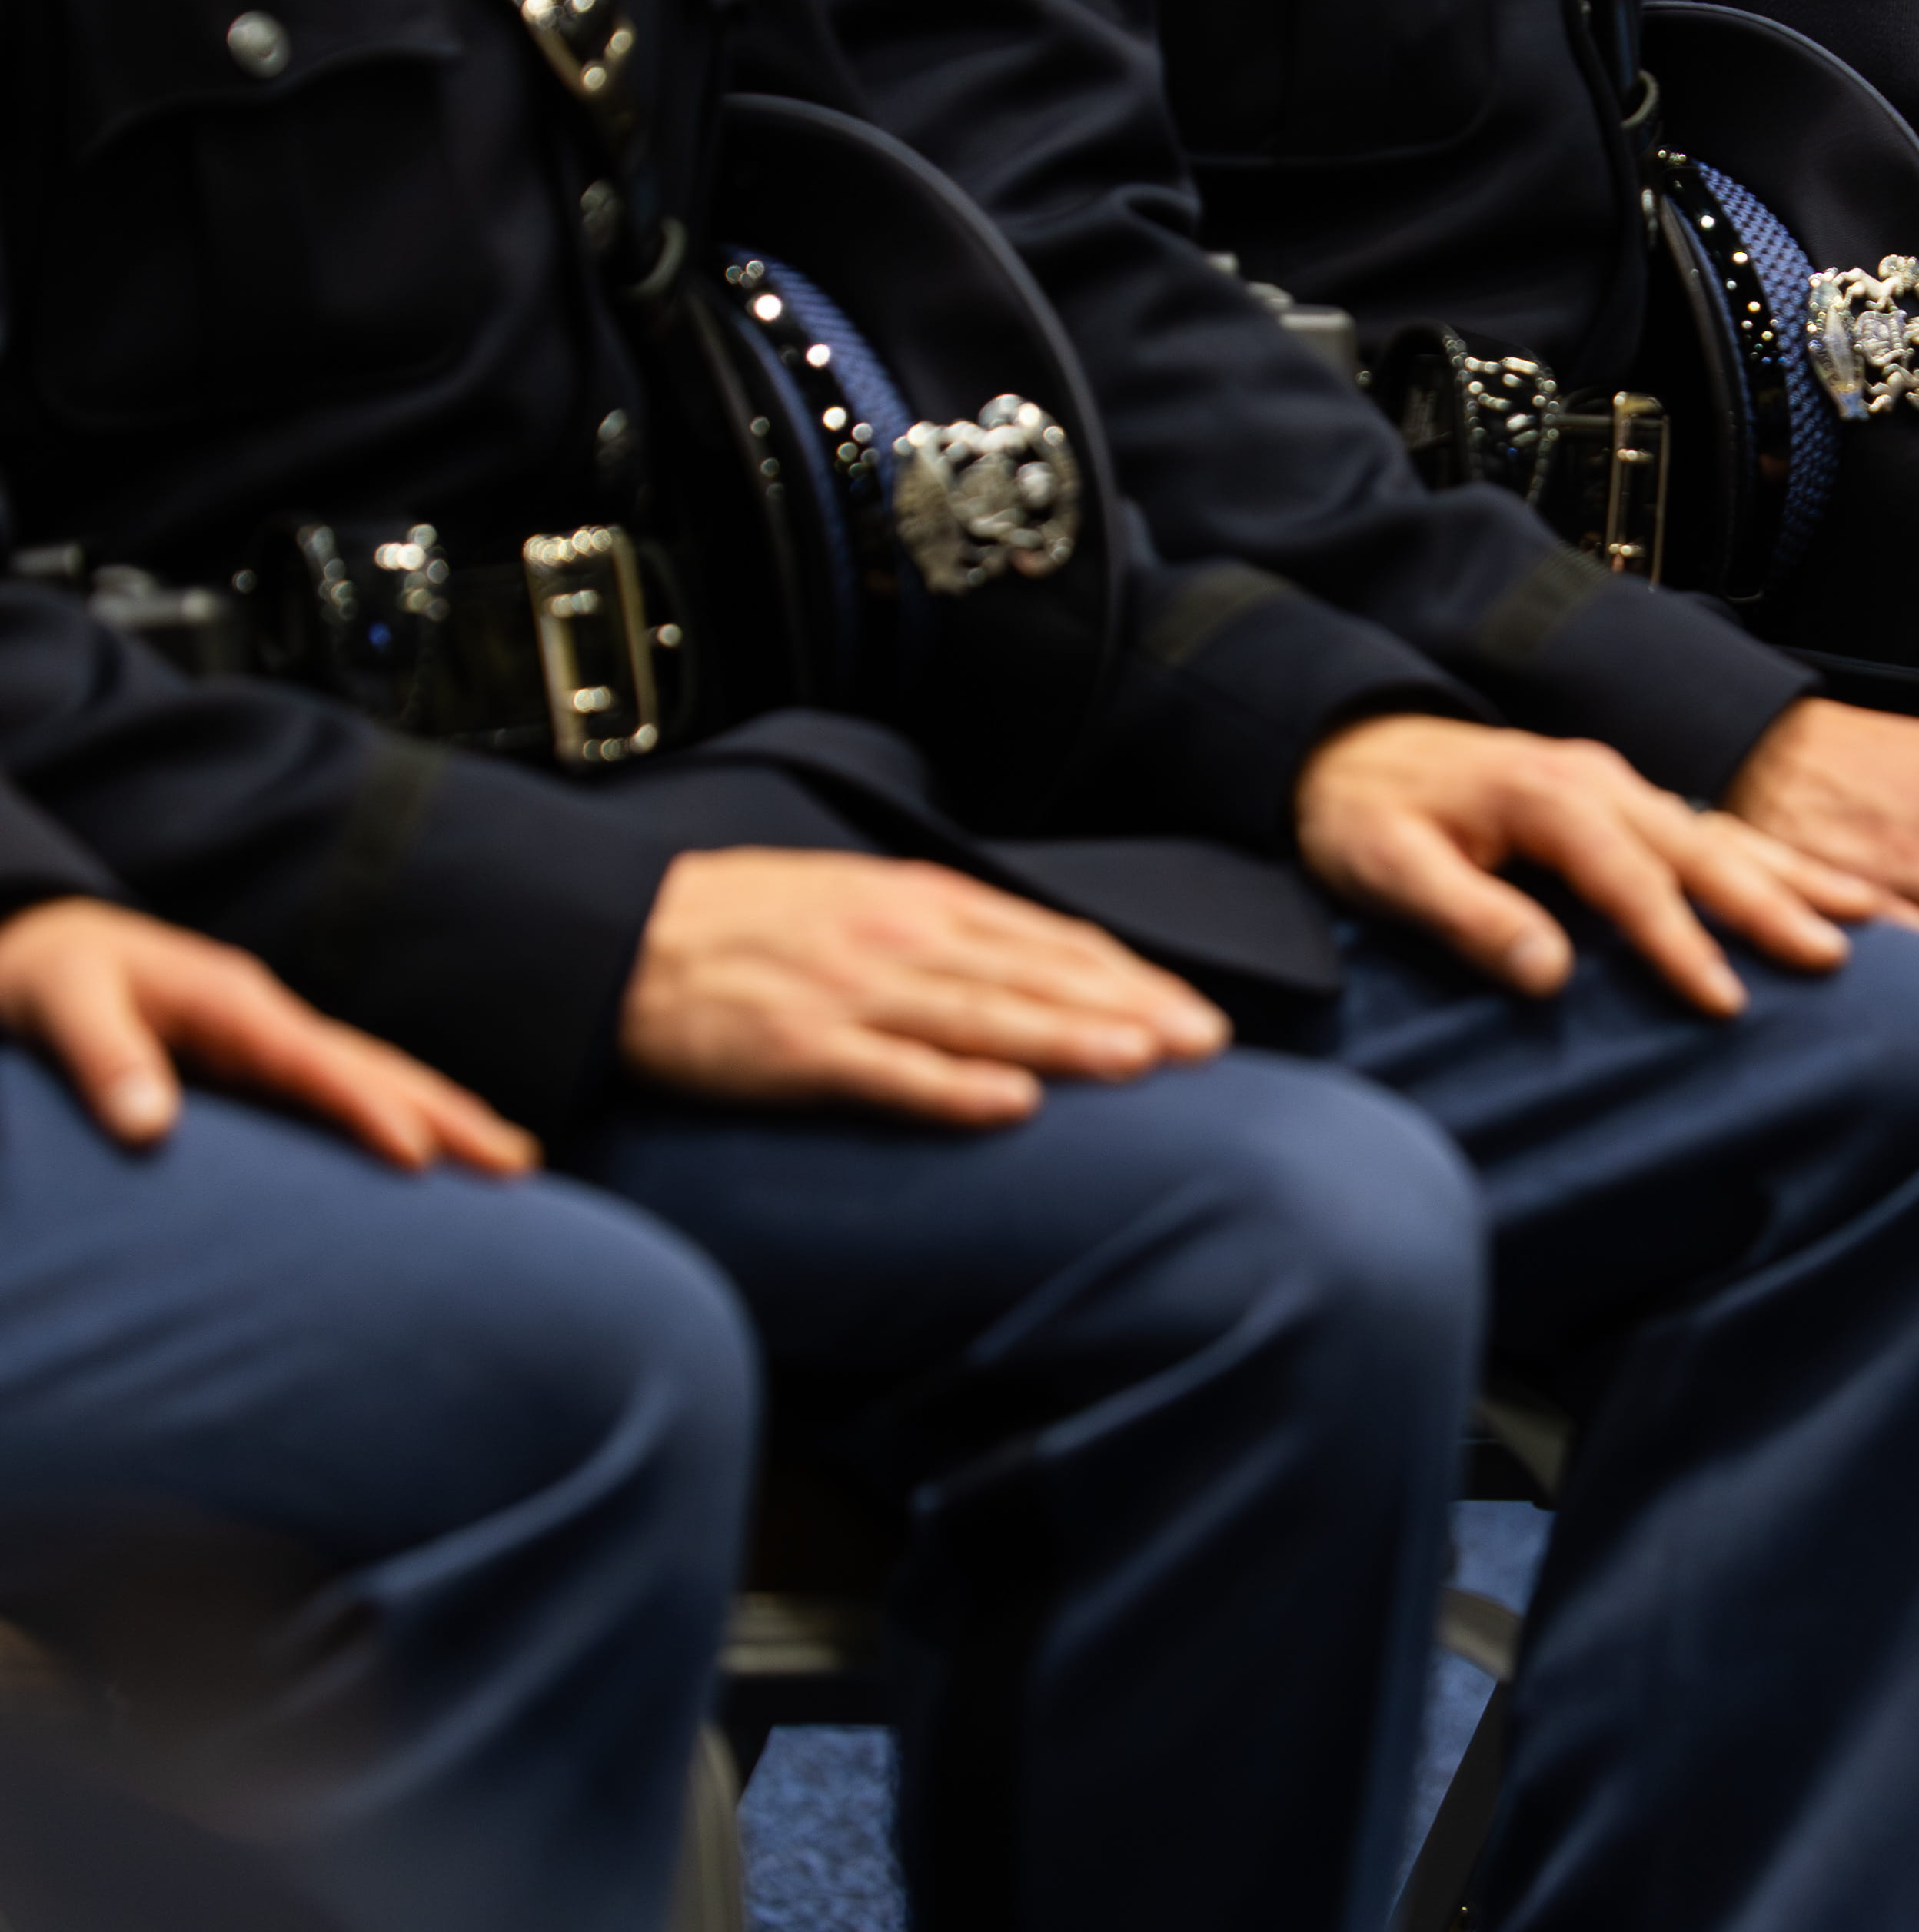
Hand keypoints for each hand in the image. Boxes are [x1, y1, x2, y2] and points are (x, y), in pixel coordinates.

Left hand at [0, 897, 532, 1172]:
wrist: (47, 948)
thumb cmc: (51, 976)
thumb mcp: (61, 1005)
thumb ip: (104, 1059)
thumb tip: (148, 1128)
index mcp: (235, 1007)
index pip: (317, 1066)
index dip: (369, 1109)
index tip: (420, 1156)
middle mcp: (273, 1024)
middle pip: (380, 1069)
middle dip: (451, 1114)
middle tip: (518, 1166)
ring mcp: (276, 1045)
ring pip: (378, 1080)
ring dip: (445, 1118)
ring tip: (509, 1163)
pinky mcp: (265, 1070)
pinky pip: (349, 1096)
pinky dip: (402, 1118)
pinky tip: (432, 1148)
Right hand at [621, 848, 1230, 1125]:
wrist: (623, 936)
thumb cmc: (750, 924)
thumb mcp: (864, 904)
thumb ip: (951, 936)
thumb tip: (1041, 969)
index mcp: (922, 906)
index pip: (1050, 943)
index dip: (1129, 979)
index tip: (1193, 1012)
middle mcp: (901, 943)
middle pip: (1034, 978)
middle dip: (1127, 1009)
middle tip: (1205, 1043)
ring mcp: (852, 996)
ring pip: (981, 1019)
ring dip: (1065, 1038)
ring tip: (1141, 1060)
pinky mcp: (800, 1051)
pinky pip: (889, 1073)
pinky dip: (953, 1089)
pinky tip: (1012, 1105)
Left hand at [1302, 714, 1868, 1017]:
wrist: (1346, 744)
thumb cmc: (1362, 814)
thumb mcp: (1386, 866)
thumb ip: (1468, 915)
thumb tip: (1547, 972)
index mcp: (1549, 796)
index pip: (1629, 880)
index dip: (1679, 942)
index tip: (1726, 1001)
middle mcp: (1599, 782)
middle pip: (1702, 847)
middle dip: (1772, 904)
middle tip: (1834, 958)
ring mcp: (1618, 783)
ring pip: (1724, 831)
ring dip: (1793, 876)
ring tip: (1865, 917)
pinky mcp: (1622, 797)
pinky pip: (1714, 827)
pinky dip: (1774, 858)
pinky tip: (1819, 887)